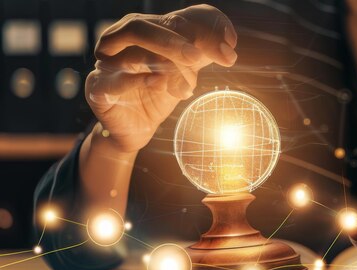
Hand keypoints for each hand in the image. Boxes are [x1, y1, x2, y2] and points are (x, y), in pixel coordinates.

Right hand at [85, 5, 237, 152]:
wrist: (136, 131)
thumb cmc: (158, 97)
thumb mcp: (184, 75)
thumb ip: (201, 56)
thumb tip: (229, 44)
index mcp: (143, 34)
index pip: (170, 20)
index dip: (200, 28)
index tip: (229, 46)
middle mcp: (121, 42)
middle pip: (143, 27)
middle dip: (174, 41)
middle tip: (200, 57)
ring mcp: (106, 65)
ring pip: (130, 50)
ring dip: (161, 61)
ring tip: (185, 80)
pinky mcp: (98, 90)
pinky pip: (113, 81)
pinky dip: (135, 80)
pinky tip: (155, 84)